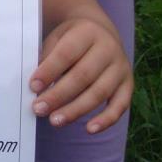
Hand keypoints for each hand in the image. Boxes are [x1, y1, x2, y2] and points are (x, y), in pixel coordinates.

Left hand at [28, 17, 132, 133]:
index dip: (49, 71)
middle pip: (82, 76)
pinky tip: (89, 129)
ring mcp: (121, 67)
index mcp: (87, 32)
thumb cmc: (72, 39)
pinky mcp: (128, 85)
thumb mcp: (58, 38)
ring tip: (54, 120)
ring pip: (99, 93)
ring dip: (75, 110)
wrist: (102, 31)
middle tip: (39, 108)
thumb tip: (35, 87)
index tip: (33, 87)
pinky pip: (120, 105)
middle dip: (59, 95)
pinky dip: (106, 120)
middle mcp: (108, 48)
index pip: (66, 54)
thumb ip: (48, 58)